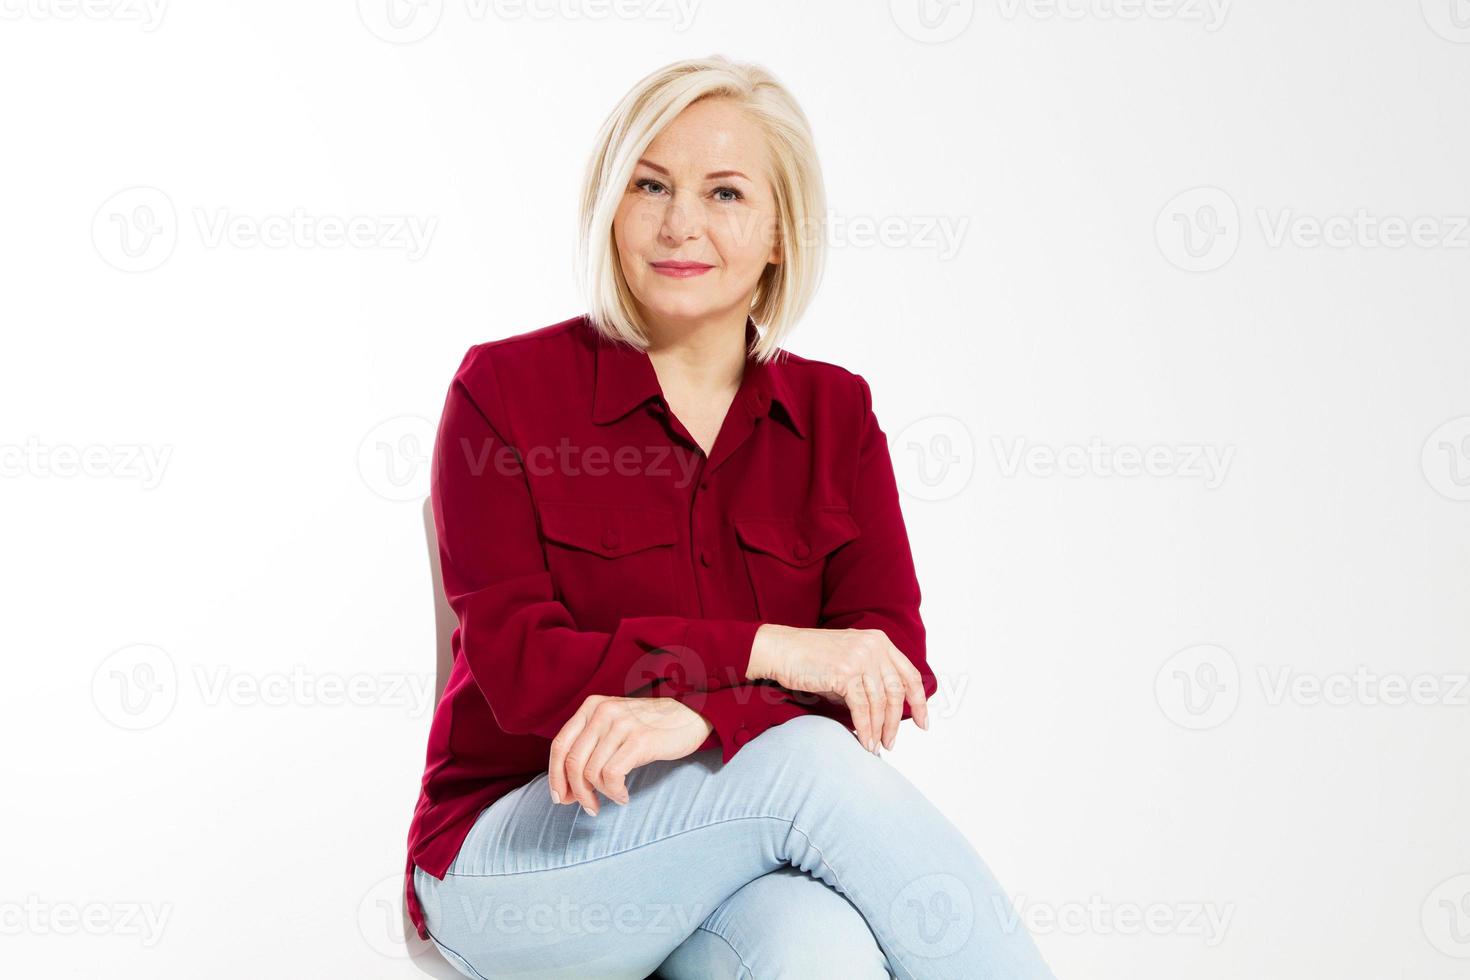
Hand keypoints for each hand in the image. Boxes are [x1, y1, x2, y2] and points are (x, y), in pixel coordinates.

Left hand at [547, 695, 711, 816]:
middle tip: (589, 808)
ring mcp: (621, 725)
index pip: (560, 745)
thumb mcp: (614, 725)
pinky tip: (623, 795)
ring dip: (599, 795)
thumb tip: (567, 786)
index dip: (555, 776)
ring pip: (591, 772)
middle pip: (572, 762)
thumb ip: (591, 744)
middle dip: (576, 792)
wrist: (691, 714)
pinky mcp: (640, 740)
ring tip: (614, 798)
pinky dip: (615, 792)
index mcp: (591, 707)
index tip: (561, 798)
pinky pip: (612, 775)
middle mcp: (603, 712)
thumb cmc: (650, 727)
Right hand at [748, 624, 929, 753]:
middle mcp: (874, 647)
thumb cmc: (811, 659)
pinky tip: (865, 741)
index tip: (923, 722)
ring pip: (880, 703)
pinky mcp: (845, 673)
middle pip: (896, 692)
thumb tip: (884, 713)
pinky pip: (862, 708)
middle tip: (892, 742)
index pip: (909, 674)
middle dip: (896, 722)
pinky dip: (865, 728)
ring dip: (879, 730)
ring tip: (876, 746)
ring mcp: (861, 658)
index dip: (919, 701)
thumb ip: (868, 679)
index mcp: (879, 641)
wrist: (781, 650)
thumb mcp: (848, 660)